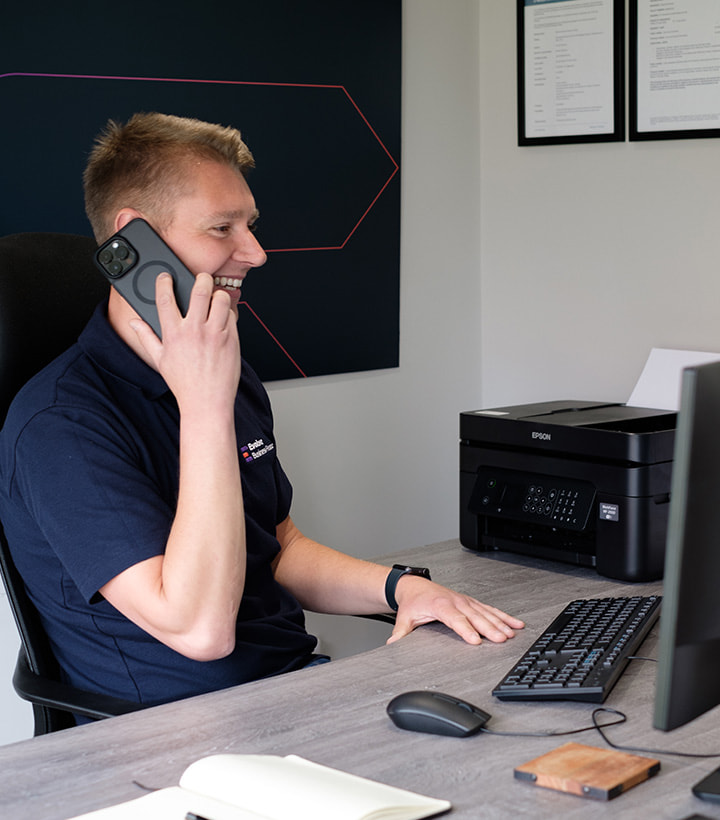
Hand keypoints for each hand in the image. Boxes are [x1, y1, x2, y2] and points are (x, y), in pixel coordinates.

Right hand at [130, 272, 240, 414]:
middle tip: (201, 279)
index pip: (165, 298)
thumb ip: (147, 337)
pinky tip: (224, 319)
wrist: (207, 402)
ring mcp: (215, 334)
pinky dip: (229, 314)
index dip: (164, 282)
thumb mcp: (160, 360)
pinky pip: (233, 317)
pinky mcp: (232, 340)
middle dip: (201, 278)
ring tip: (215, 299)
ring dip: (219, 295)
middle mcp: (194, 331)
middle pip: (199, 290)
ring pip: (221, 299)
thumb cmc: (184, 383)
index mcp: (173, 334)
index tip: (166, 276)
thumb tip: (134, 323)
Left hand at [386, 576, 523, 645]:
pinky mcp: (471, 602)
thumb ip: (400, 633)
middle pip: (475, 616)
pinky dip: (504, 616)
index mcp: (440, 605)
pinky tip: (515, 623)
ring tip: (512, 633)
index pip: (455, 619)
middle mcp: (456, 601)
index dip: (466, 630)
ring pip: (486, 612)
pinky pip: (490, 609)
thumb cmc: (413, 602)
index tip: (476, 641)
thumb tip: (392, 646)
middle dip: (490, 628)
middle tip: (502, 639)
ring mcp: (465, 601)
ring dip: (500, 622)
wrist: (415, 586)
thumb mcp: (404, 618)